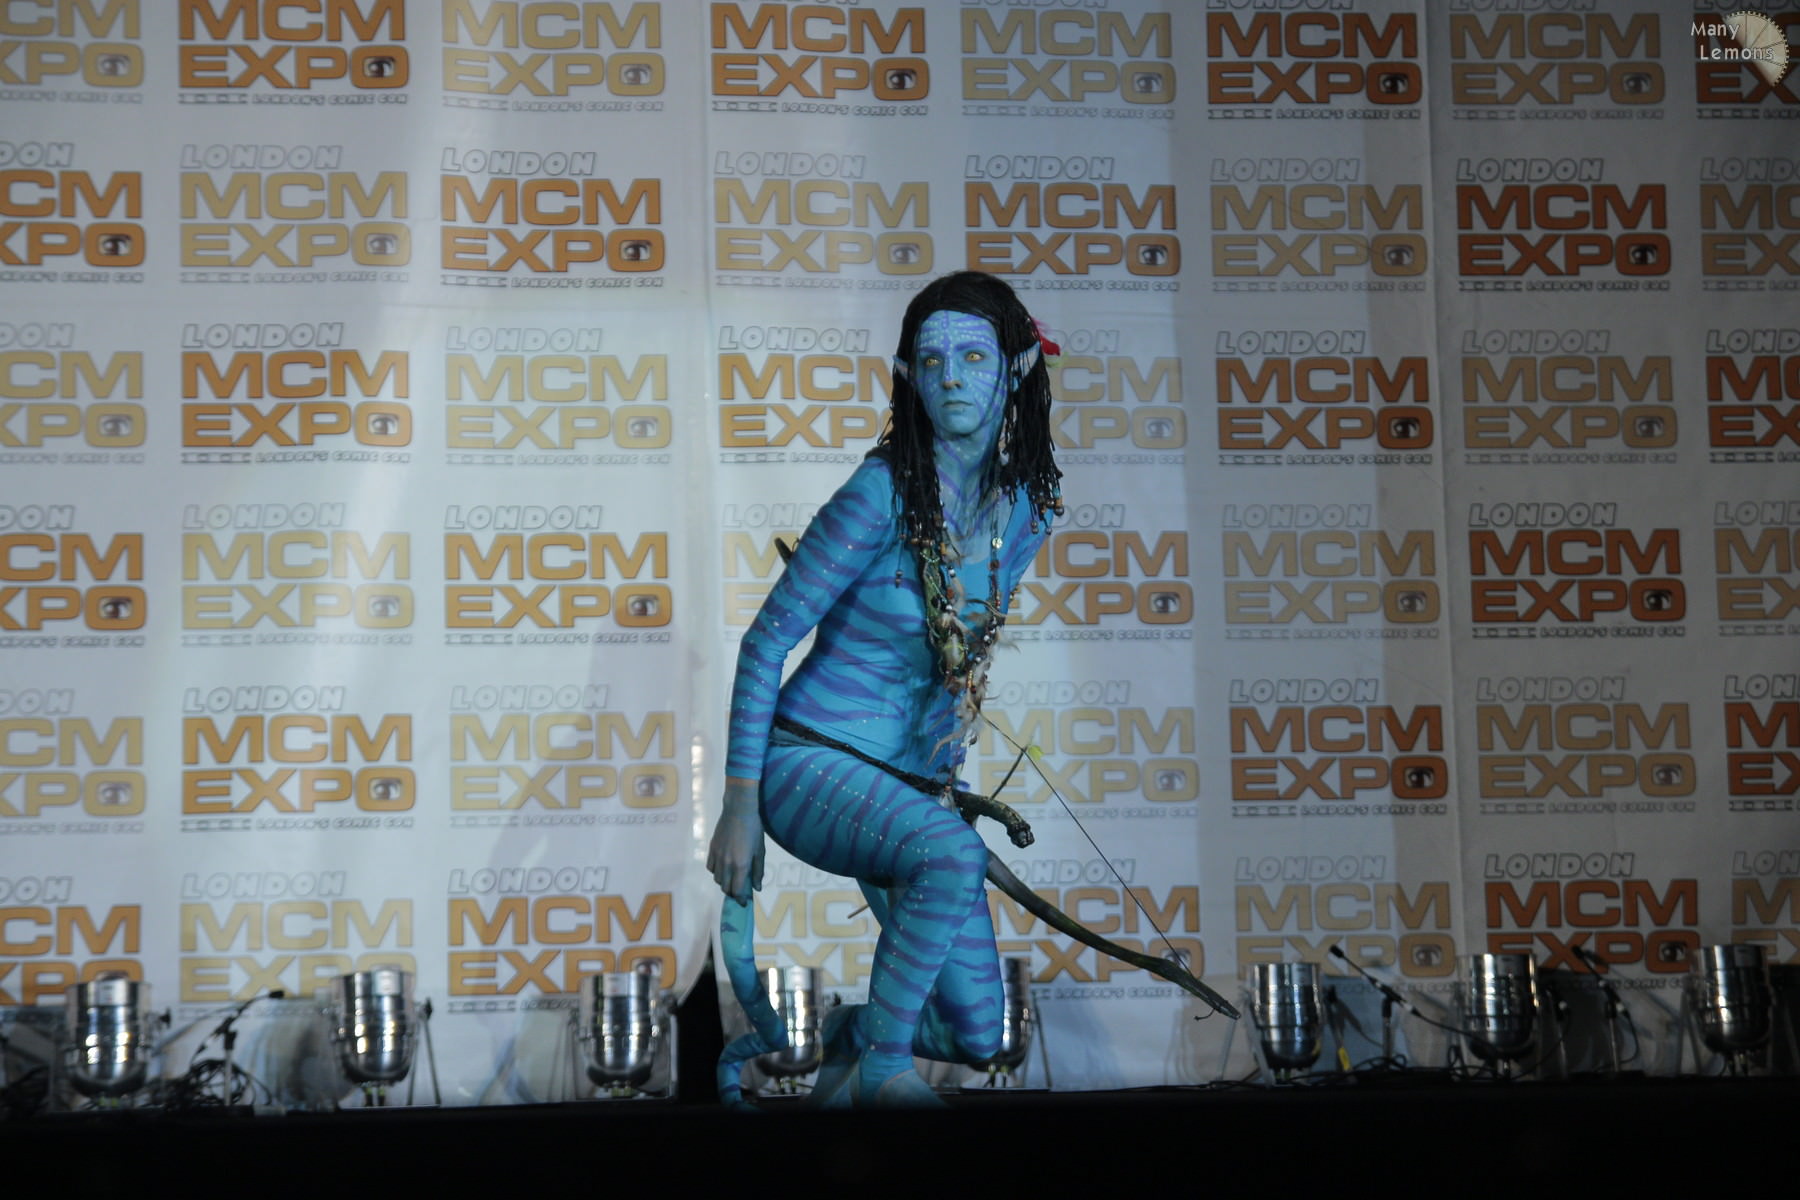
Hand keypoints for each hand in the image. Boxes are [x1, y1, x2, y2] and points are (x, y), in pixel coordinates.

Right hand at [708, 777, 764, 904]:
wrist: (739, 810)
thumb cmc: (754, 829)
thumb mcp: (760, 851)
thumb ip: (758, 871)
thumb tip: (757, 888)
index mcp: (741, 865)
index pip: (737, 890)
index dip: (740, 899)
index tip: (744, 903)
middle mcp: (727, 863)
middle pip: (726, 887)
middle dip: (733, 893)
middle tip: (739, 893)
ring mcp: (717, 856)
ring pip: (717, 879)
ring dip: (725, 883)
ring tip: (733, 880)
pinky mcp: (712, 849)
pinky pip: (711, 868)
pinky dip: (717, 872)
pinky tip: (724, 868)